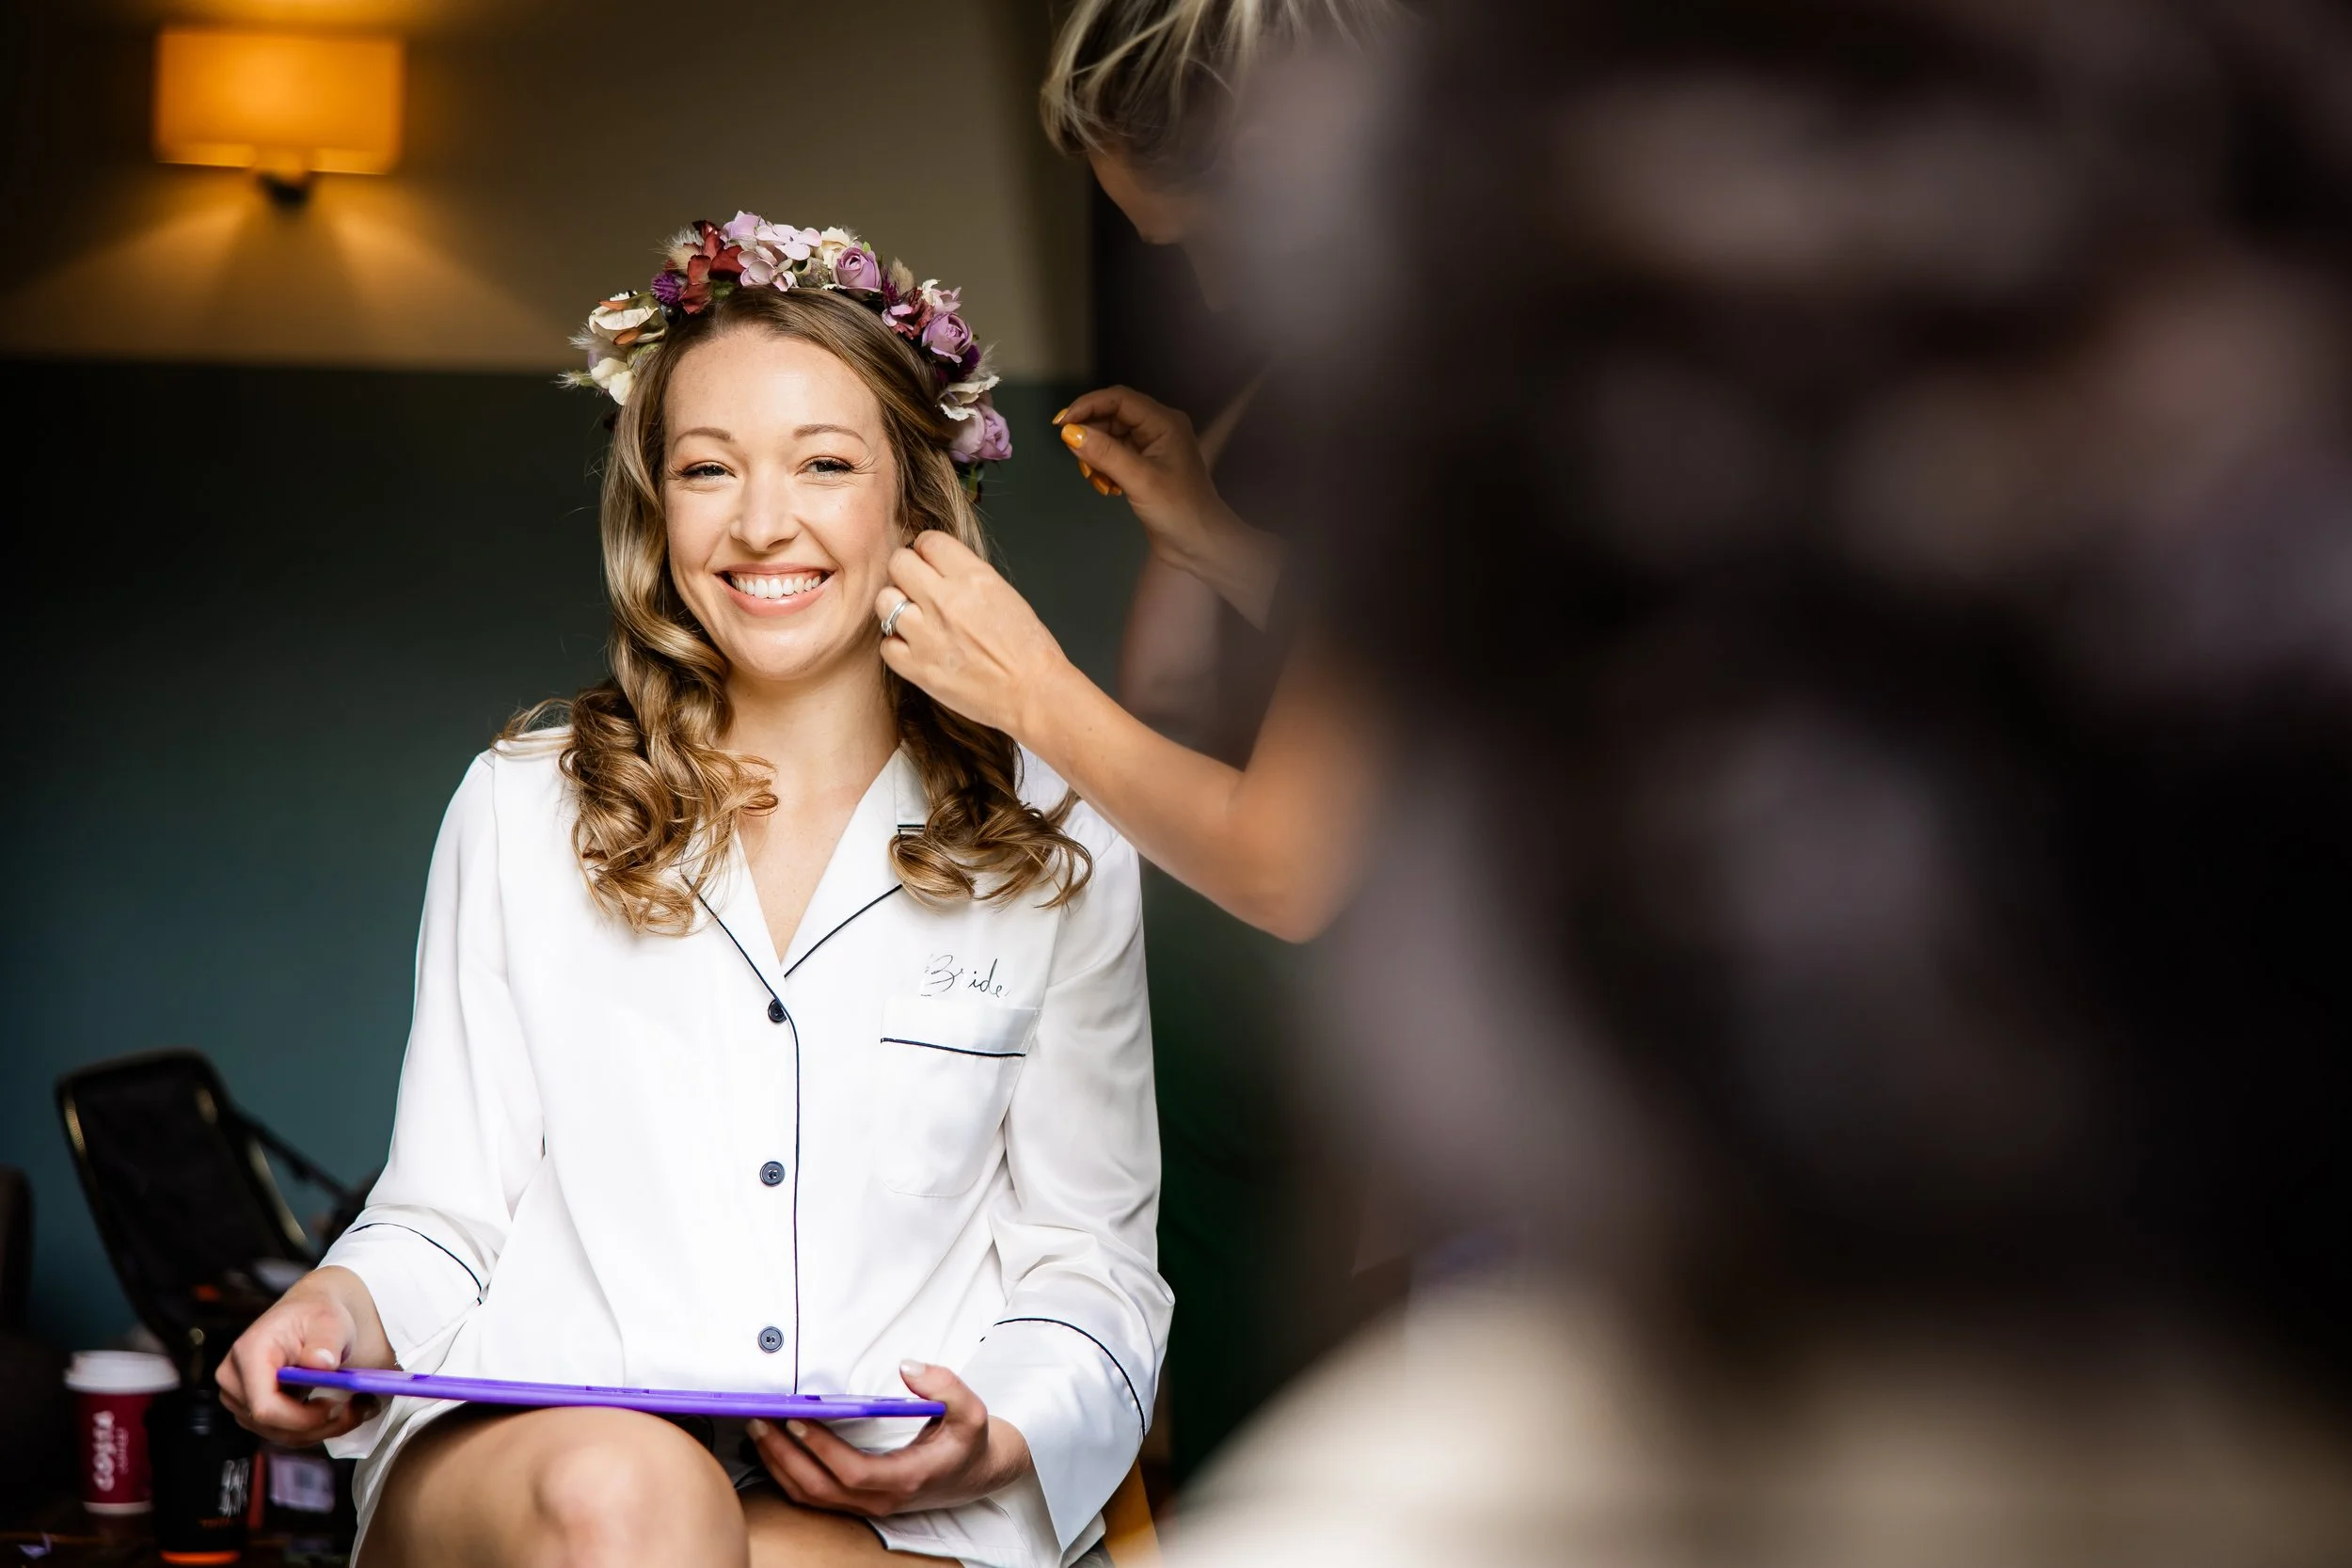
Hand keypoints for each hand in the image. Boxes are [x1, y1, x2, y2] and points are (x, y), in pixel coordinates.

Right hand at [216, 1268, 381, 1444]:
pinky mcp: (252, 1411)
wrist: (309, 1315)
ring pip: (281, 1434)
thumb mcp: (329, 1320)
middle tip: (363, 1408)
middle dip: (321, 1425)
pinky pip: (284, 1432)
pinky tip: (341, 1410)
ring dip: (324, 1428)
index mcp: (248, 1354)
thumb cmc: (317, 1315)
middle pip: (273, 1425)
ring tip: (359, 1407)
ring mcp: (240, 1398)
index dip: (302, 1417)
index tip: (338, 1405)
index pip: (265, 1406)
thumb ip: (326, 1341)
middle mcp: (234, 1379)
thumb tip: (320, 1364)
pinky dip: (315, 1427)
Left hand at [748, 1361, 1030, 1517]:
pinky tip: (773, 1450)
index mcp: (905, 1478)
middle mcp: (881, 1499)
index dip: (821, 1448)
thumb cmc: (967, 1442)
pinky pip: (812, 1496)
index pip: (852, 1472)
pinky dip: (786, 1474)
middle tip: (761, 1420)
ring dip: (778, 1464)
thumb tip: (909, 1368)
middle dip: (784, 1454)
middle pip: (819, 1488)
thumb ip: (945, 1387)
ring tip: (759, 1430)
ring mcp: (866, 1505)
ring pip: (810, 1496)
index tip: (798, 1419)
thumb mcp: (971, 1411)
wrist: (974, 1473)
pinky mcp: (857, 1502)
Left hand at [877, 532, 1076, 742]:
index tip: (929, 562)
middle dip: (906, 572)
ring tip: (914, 619)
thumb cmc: (1028, 649)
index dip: (927, 551)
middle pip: (899, 564)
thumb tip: (940, 569)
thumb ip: (968, 577)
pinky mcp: (918, 668)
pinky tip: (916, 648)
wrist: (1033, 693)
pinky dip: (898, 646)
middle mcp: (945, 601)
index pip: (928, 541)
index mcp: (973, 578)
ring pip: (885, 601)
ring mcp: (927, 635)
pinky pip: (887, 645)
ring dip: (897, 607)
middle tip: (916, 587)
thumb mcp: (1005, 594)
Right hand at [1055, 388, 1285, 626]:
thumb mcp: (1139, 479)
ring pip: (1110, 438)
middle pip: (1112, 417)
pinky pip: (1115, 457)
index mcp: (1164, 422)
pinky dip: (1104, 469)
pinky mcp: (1145, 468)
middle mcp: (1158, 429)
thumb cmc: (1178, 510)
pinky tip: (1107, 488)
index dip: (1087, 406)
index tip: (1061, 424)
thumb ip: (1105, 453)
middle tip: (1080, 462)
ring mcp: (1152, 449)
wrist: (1201, 545)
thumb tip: (1069, 432)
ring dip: (1096, 457)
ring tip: (1096, 480)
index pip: (1119, 399)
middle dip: (1091, 436)